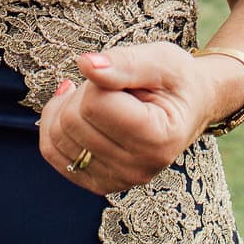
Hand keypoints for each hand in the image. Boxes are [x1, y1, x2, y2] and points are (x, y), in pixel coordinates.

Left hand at [37, 42, 229, 195]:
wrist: (190, 107)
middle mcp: (138, 169)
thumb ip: (124, 63)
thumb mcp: (161, 60)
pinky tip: (76, 110)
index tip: (123, 78)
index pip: (95, 104)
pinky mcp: (99, 183)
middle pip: (71, 121)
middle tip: (111, 87)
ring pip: (56, 137)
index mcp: (157, 138)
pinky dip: (54, 125)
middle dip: (83, 92)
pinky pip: (53, 154)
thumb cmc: (176, 81)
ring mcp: (117, 180)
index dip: (101, 79)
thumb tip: (85, 64)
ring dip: (68, 107)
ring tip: (98, 99)